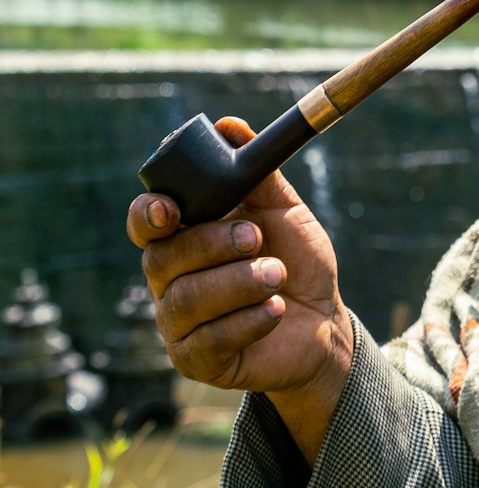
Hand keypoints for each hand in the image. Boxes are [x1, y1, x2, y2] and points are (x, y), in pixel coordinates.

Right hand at [127, 117, 352, 462]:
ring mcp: (178, 324)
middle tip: (257, 238)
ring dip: (238, 283)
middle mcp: (170, 279)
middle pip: (163, 260)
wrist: (324, 320)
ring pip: (186, 301)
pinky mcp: (196, 362)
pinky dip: (248, 321)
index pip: (144, 222)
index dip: (148, 214)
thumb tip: (228, 125)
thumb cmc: (296, 259)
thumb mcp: (283, 209)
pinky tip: (275, 310)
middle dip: (213, 245)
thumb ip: (256, 170)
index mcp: (184, 235)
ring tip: (277, 276)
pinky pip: (207, 342)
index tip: (171, 209)